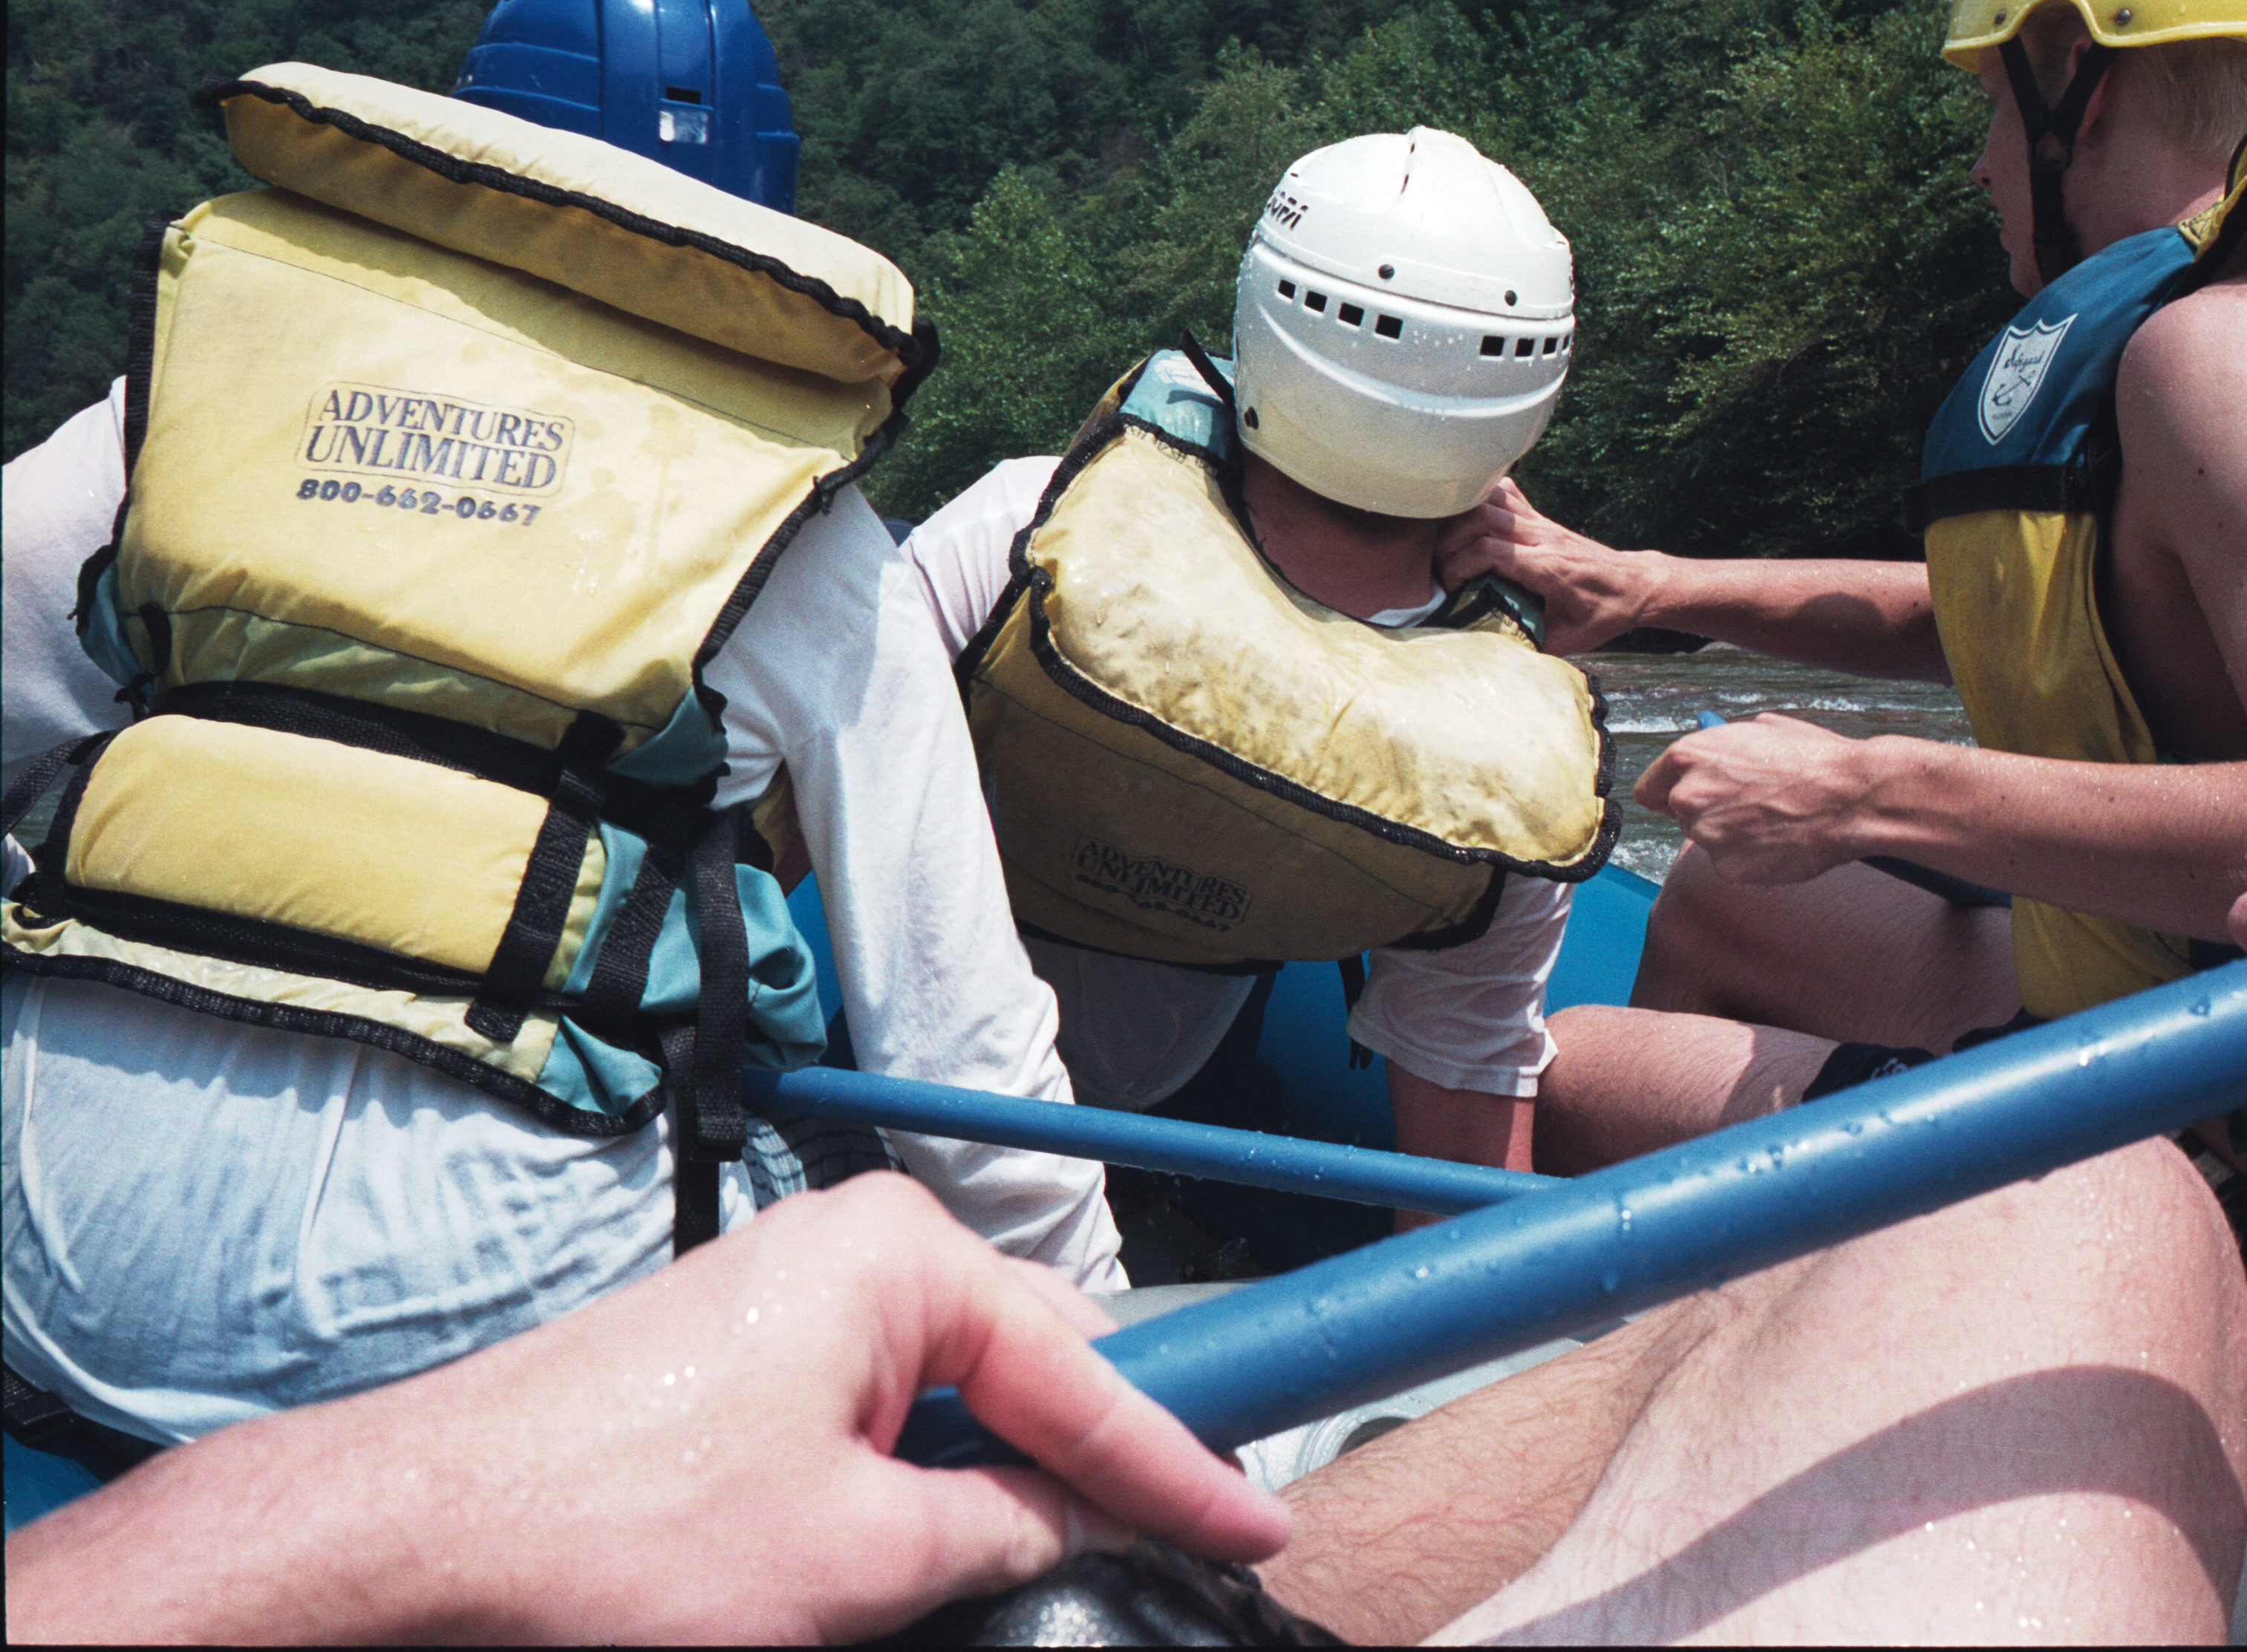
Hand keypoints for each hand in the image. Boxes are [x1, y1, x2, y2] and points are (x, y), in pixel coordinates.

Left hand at [6, 1173, 1288, 1643]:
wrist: (418, 1535)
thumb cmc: (619, 1527)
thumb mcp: (862, 1558)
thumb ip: (1004, 1529)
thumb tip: (1078, 1521)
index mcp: (900, 1256)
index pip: (1089, 1372)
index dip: (1185, 1462)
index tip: (1264, 1518)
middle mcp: (855, 1251)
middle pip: (1035, 1361)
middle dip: (1105, 1454)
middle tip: (1195, 1529)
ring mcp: (798, 1299)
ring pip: (962, 1393)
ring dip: (1014, 1475)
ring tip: (1079, 1543)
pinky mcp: (752, 1359)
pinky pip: (889, 1407)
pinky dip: (935, 1473)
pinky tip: (954, 1534)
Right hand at [1436, 479, 1653, 654]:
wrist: (1637, 585)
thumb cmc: (1606, 613)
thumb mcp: (1571, 640)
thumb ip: (1533, 644)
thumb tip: (1493, 652)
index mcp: (1548, 567)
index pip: (1488, 551)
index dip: (1457, 566)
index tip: (1447, 587)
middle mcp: (1543, 538)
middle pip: (1481, 518)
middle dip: (1449, 541)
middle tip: (1436, 567)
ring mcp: (1543, 524)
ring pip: (1491, 500)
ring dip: (1461, 518)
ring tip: (1446, 545)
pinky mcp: (1543, 519)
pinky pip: (1507, 494)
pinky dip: (1483, 498)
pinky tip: (1470, 520)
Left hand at [1633, 712, 1874, 883]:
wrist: (1851, 796)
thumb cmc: (1813, 759)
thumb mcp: (1761, 730)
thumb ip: (1723, 745)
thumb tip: (1712, 748)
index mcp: (1689, 755)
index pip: (1648, 787)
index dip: (1668, 792)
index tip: (1681, 797)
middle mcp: (1688, 795)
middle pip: (1680, 815)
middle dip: (1708, 811)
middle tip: (1748, 806)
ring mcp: (1707, 835)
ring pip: (1708, 840)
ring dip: (1731, 836)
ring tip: (1773, 820)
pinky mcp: (1728, 867)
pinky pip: (1731, 865)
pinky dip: (1751, 859)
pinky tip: (1780, 841)